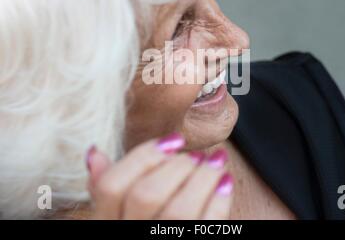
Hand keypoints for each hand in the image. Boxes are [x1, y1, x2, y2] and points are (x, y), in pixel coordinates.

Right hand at [86, 132, 232, 218]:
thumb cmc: (145, 222)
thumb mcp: (116, 212)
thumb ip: (106, 188)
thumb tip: (94, 152)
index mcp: (106, 222)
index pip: (110, 185)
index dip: (143, 156)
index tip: (174, 140)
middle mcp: (128, 236)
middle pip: (145, 195)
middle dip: (177, 166)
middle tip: (196, 155)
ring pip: (178, 211)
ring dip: (202, 178)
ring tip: (214, 162)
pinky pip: (207, 226)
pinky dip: (219, 199)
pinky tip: (225, 182)